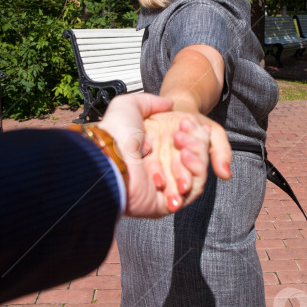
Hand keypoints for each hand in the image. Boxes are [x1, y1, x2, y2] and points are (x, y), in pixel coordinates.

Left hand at [98, 94, 230, 217]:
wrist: (109, 156)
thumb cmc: (116, 132)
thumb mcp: (129, 105)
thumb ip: (151, 101)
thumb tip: (169, 104)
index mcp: (151, 150)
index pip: (182, 145)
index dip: (191, 134)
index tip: (186, 123)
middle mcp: (157, 169)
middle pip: (191, 160)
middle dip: (195, 146)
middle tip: (180, 137)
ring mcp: (162, 188)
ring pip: (194, 176)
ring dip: (197, 160)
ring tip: (184, 150)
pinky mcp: (164, 204)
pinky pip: (191, 193)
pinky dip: (194, 176)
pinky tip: (185, 160)